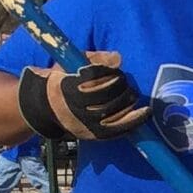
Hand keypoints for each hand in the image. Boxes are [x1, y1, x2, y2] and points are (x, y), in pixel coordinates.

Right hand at [15, 51, 149, 142]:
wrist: (48, 108)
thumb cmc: (65, 81)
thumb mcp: (73, 63)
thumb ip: (96, 58)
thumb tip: (119, 59)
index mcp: (68, 85)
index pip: (94, 74)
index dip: (107, 70)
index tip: (113, 69)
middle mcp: (76, 106)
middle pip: (108, 92)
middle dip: (121, 84)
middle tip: (124, 82)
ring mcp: (86, 122)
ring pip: (115, 109)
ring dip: (129, 99)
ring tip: (131, 94)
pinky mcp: (95, 135)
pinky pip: (119, 129)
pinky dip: (135, 120)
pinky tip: (145, 112)